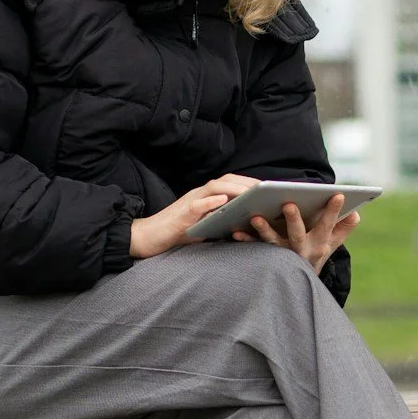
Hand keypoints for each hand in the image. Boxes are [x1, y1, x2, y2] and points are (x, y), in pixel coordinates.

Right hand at [128, 174, 259, 259]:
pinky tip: (223, 200)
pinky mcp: (180, 215)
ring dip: (234, 188)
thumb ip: (221, 221)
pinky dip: (209, 201)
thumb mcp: (205, 226)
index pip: (230, 184)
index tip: (269, 188)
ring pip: (214, 188)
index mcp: (206, 197)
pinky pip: (196, 205)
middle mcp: (199, 195)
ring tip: (252, 192)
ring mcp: (189, 202)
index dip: (250, 183)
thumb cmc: (177, 232)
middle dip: (248, 183)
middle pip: (226, 180)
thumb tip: (246, 224)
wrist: (147, 237)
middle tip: (268, 188)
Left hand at [236, 193, 359, 271]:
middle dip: (294, 219)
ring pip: (273, 242)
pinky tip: (235, 231)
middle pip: (298, 234)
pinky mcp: (265, 258)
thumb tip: (356, 215)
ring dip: (264, 229)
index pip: (328, 225)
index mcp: (318, 243)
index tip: (338, 194)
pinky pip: (254, 248)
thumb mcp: (331, 245)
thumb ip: (342, 230)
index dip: (333, 211)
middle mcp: (300, 250)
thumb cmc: (313, 255)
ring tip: (255, 217)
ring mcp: (282, 255)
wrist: (296, 286)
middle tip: (289, 204)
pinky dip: (245, 240)